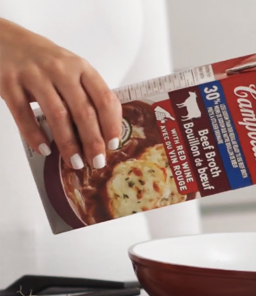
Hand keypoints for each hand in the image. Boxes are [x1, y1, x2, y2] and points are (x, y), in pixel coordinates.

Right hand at [0, 18, 121, 169]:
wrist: (5, 40)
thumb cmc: (44, 61)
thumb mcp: (71, 69)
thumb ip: (86, 93)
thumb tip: (103, 132)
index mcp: (81, 67)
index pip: (104, 98)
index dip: (111, 124)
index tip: (113, 144)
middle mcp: (61, 69)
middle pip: (83, 110)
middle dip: (93, 141)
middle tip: (97, 161)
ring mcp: (34, 75)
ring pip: (57, 115)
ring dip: (68, 143)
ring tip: (75, 162)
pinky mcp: (9, 83)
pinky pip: (24, 114)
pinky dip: (35, 135)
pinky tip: (44, 149)